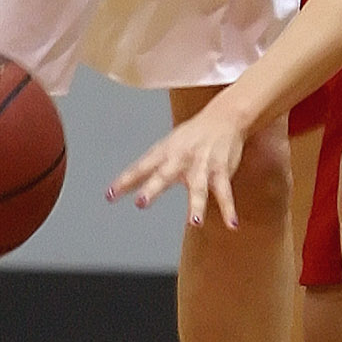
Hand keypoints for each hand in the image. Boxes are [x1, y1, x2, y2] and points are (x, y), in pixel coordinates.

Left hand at [107, 98, 248, 229]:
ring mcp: (202, 165)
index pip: (140, 167)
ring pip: (198, 187)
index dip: (124, 181)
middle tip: (141, 202)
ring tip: (195, 222)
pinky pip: (224, 192)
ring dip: (197, 205)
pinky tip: (231, 224)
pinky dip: (228, 208)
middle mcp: (181, 158)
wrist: (225, 117)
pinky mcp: (221, 170)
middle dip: (153, 189)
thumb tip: (127, 185)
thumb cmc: (193, 135)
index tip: (110, 195)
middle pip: (165, 175)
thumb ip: (151, 167)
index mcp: (165, 152)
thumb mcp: (168, 145)